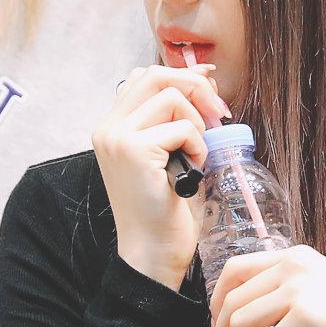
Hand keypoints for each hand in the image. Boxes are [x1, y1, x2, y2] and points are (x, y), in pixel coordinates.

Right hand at [92, 64, 227, 289]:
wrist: (151, 251)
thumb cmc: (165, 207)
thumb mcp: (169, 153)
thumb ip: (175, 117)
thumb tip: (203, 76)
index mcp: (113, 126)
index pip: (145, 76)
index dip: (182, 75)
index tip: (210, 86)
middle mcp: (108, 128)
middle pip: (155, 75)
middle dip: (194, 87)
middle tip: (217, 113)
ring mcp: (117, 137)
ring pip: (172, 98)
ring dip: (196, 125)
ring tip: (194, 156)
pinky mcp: (134, 150)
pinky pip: (182, 128)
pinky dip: (197, 147)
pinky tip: (191, 171)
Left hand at [209, 245, 325, 326]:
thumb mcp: (313, 282)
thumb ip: (282, 286)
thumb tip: (241, 318)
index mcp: (289, 257)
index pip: (234, 270)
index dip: (216, 303)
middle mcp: (290, 267)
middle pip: (233, 302)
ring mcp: (298, 290)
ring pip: (242, 323)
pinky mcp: (306, 317)